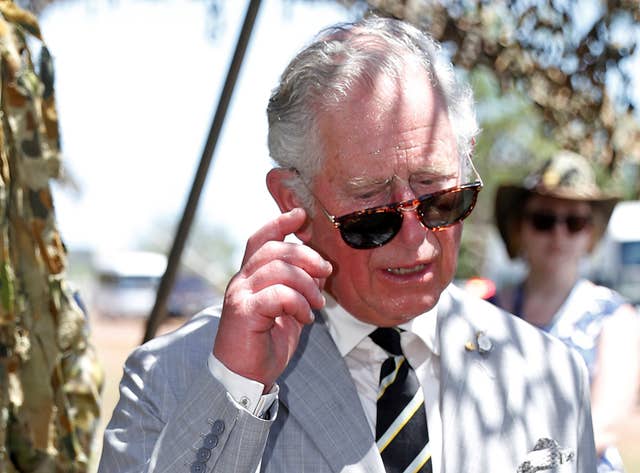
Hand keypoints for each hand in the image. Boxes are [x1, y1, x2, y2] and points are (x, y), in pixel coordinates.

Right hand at [213, 208, 331, 390]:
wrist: (246, 378)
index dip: (279, 223)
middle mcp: (241, 281)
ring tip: (316, 305)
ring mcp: (240, 294)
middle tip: (326, 273)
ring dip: (307, 285)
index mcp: (251, 277)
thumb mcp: (290, 311)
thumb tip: (321, 269)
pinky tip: (305, 318)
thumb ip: (301, 288)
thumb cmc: (266, 343)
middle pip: (274, 249)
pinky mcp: (243, 311)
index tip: (301, 214)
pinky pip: (278, 294)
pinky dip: (298, 303)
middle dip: (307, 256)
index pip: (260, 239)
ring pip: (278, 269)